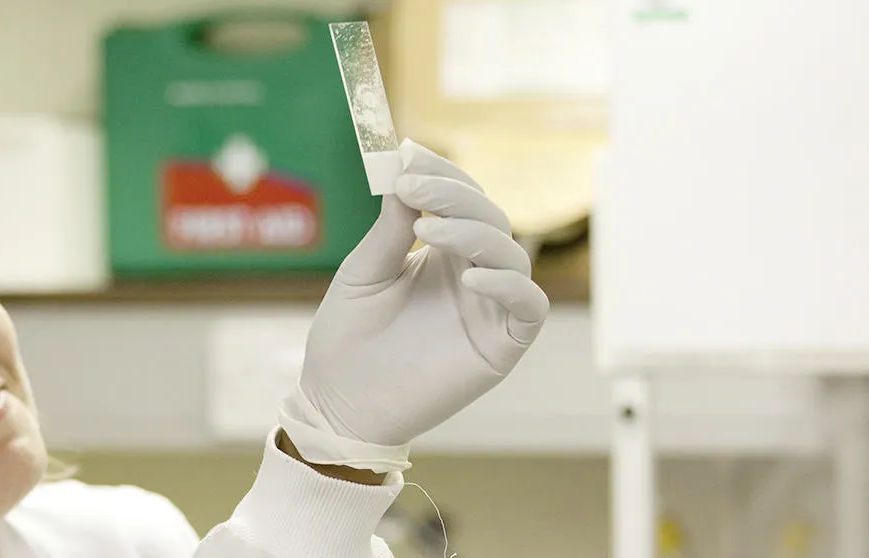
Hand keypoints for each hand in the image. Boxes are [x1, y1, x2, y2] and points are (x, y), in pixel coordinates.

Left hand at [280, 140, 548, 469]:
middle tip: (417, 188)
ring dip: (474, 232)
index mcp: (440, 254)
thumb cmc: (346, 341)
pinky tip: (468, 276)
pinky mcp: (502, 345)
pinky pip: (529, 306)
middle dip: (456, 195)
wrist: (340, 404)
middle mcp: (471, 274)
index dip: (443, 175)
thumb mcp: (363, 274)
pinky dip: (508, 284)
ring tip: (428, 229)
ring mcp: (489, 308)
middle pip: (489, 218)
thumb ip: (390, 229)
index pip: (460, 200)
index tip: (409, 156)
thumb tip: (407, 174)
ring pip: (511, 253)